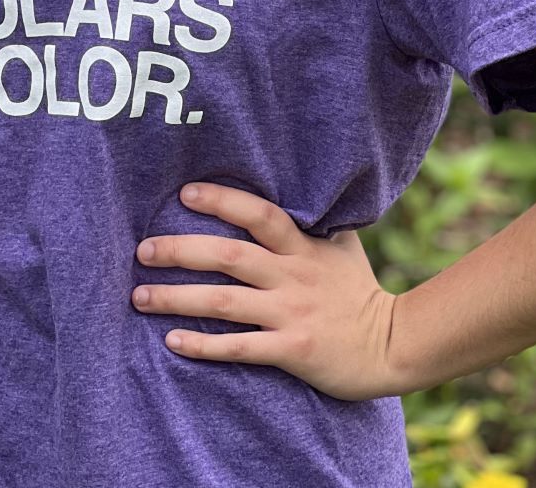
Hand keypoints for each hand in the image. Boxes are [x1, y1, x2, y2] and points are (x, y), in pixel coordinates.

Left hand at [131, 181, 401, 401]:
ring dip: (177, 298)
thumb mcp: (341, 245)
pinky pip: (240, 347)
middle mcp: (292, 276)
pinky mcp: (292, 351)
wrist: (395, 345)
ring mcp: (291, 313)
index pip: (258, 214)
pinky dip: (204, 345)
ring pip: (224, 302)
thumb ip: (312, 221)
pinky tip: (172, 340)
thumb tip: (292, 184)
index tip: (184, 193)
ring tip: (140, 295)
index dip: (221, 200)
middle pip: (228, 256)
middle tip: (143, 249)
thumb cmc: (359, 291)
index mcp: (302, 246)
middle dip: (181, 250)